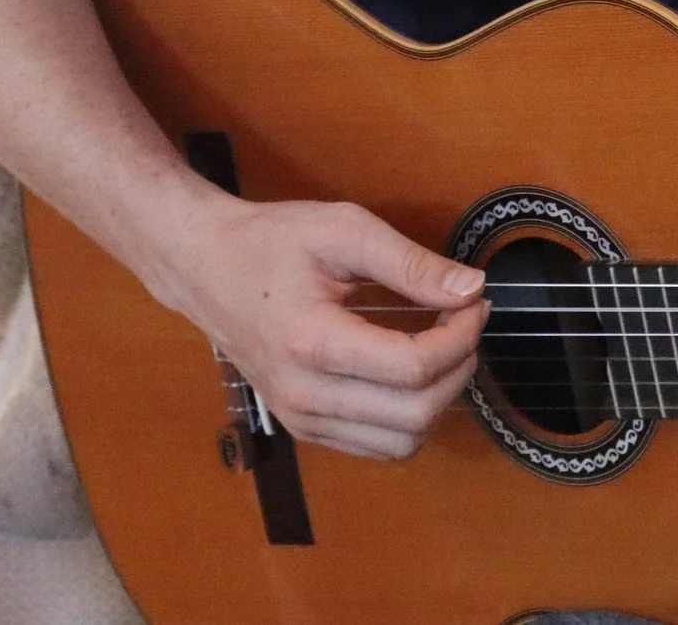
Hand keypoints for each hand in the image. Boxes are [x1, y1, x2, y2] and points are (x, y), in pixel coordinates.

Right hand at [154, 194, 489, 460]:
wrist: (205, 268)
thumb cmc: (270, 242)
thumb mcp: (343, 230)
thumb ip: (410, 263)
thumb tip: (471, 288)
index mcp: (311, 342)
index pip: (414, 367)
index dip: (461, 336)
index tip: (473, 301)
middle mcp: (304, 395)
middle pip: (416, 414)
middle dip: (459, 367)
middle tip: (464, 320)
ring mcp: (301, 419)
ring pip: (403, 442)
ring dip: (441, 398)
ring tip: (442, 346)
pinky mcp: (304, 428)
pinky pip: (378, 448)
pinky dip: (411, 417)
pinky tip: (413, 372)